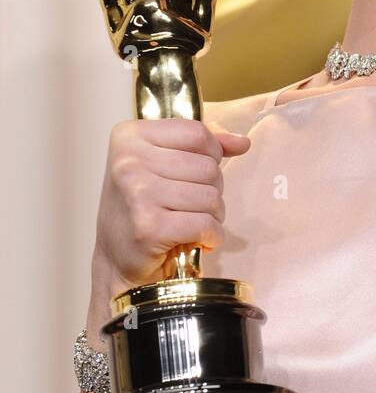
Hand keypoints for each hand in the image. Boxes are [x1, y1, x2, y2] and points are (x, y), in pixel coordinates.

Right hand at [93, 117, 250, 292]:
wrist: (117, 259)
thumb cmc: (141, 208)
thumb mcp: (162, 164)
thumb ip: (202, 146)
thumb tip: (241, 142)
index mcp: (130, 137)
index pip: (196, 132)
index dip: (211, 153)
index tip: (198, 171)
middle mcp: (129, 161)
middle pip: (208, 166)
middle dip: (212, 189)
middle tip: (191, 204)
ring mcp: (138, 193)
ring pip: (211, 196)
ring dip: (213, 215)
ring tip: (191, 221)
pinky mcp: (149, 227)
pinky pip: (205, 224)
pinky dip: (211, 235)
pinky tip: (197, 239)